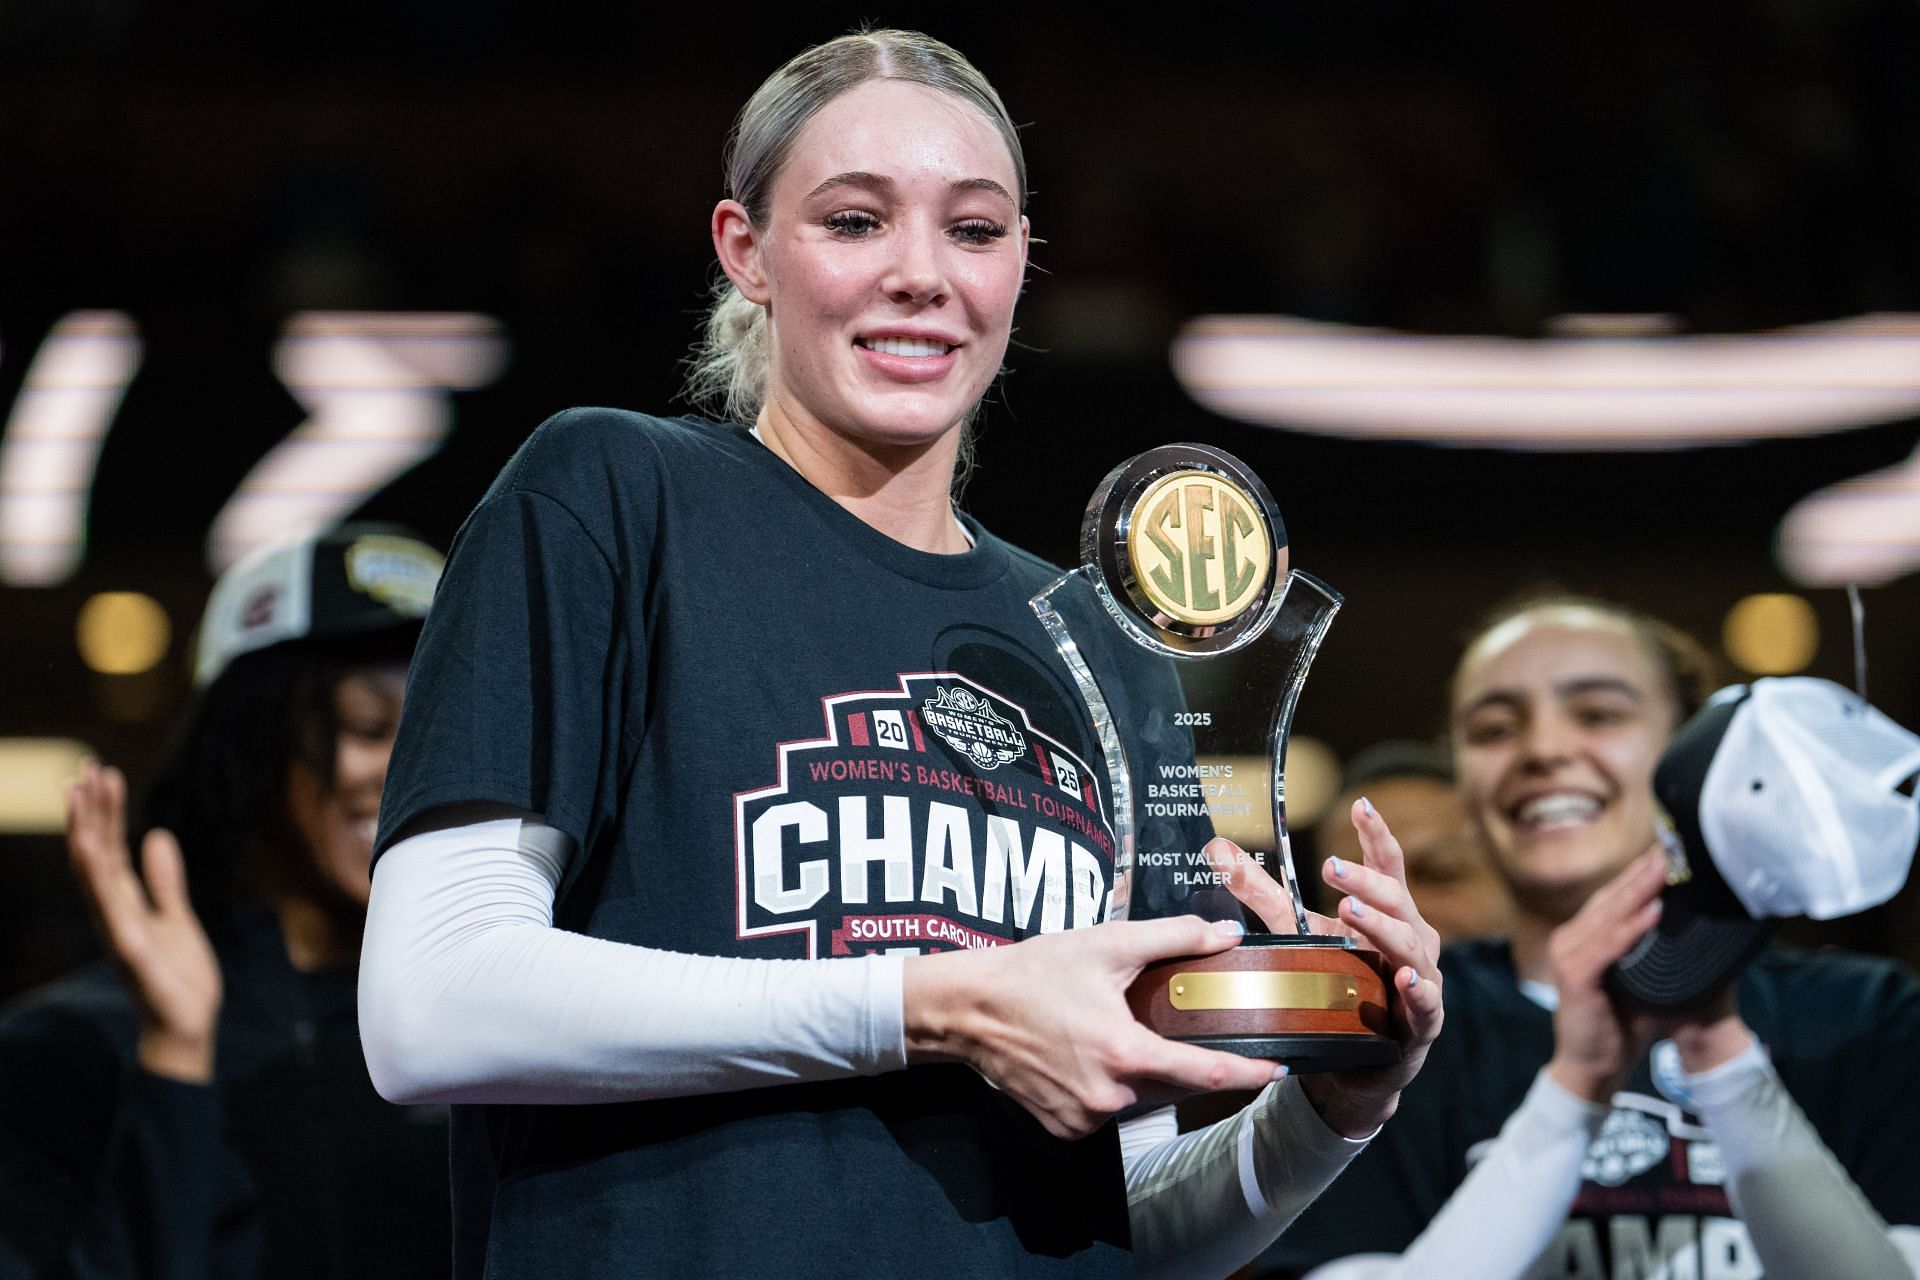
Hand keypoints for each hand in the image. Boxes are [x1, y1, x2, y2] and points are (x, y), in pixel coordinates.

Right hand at [67, 761, 222, 1082]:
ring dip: (88, 838)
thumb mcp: (178, 917)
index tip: (99, 773)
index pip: (111, 850)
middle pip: (98, 855)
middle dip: (91, 813)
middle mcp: (115, 916)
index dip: (104, 812)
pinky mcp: (136, 958)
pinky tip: (99, 861)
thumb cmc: (178, 977)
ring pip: (98, 879)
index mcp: (126, 905)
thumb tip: (156, 836)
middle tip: (85, 768)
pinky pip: (117, 917)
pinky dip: (106, 890)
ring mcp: (121, 935)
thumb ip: (164, 881)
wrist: (187, 1028)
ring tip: (79, 801)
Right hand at [902, 915, 1285, 1139]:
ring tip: (1112, 1033)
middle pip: (1172, 1085)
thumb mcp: (1107, 944)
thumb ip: (1173, 937)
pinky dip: (1108, 1087)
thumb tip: (1224, 934)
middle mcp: (1109, 1096)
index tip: (1277, 1070)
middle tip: (1167, 1026)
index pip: (1207, 1074)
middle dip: (1181, 1060)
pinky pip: (1105, 1111)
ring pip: (1139, 1099)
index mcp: (1126, 1053)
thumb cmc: (1035, 973)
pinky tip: (1085, 1056)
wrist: (969, 1010)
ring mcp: (1085, 1118)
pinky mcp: (1065, 1129)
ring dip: (1141, 1073)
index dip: (1249, 1073)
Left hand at [1208, 798, 1444, 1135]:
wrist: (1356, 1063)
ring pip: (1408, 944)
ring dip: (1381, 925)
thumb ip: (1261, 893)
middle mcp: (1412, 938)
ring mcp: (1422, 978)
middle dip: (1364, 881)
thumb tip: (1216, 849)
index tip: (1360, 804)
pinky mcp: (1422, 1021)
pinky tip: (1403, 978)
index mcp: (1387, 911)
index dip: (1376, 834)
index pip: (1386, 865)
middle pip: (1395, 898)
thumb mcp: (1296, 934)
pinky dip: (1417, 989)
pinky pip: (1426, 1002)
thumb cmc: (1337, 986)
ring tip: (1349, 909)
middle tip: (1331, 867)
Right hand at [1544, 846, 1666, 1102]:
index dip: (1636, 876)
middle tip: (1668, 849)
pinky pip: (1609, 946)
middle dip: (1641, 875)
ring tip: (1663, 871)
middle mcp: (1569, 940)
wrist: (1593, 1067)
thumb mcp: (1636, 980)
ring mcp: (1568, 956)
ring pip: (1610, 917)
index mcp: (1581, 938)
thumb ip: (1646, 952)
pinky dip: (1632, 928)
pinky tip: (1655, 912)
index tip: (1665, 853)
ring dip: (1639, 892)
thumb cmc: (1617, 1025)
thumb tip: (1682, 923)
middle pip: (1609, 900)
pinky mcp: (1575, 975)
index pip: (1610, 898)